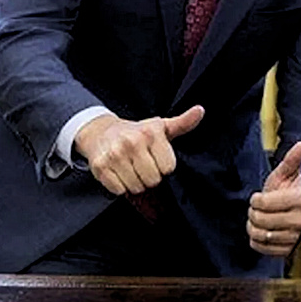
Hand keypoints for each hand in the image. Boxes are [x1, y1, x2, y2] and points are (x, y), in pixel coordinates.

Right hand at [74, 105, 203, 194]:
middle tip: (143, 165)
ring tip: (131, 169)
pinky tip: (119, 173)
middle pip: (153, 179)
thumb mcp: (161, 126)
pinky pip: (119, 190)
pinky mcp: (100, 167)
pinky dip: (120, 186)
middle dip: (150, 176)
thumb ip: (183, 122)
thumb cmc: (136, 132)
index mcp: (151, 132)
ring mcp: (114, 154)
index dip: (164, 166)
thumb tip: (200, 111)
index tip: (157, 159)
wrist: (101, 132)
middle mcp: (132, 142)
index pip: (168, 168)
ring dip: (135, 182)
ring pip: (136, 187)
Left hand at [247, 140, 300, 256]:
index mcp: (300, 200)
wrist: (297, 207)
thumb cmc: (288, 188)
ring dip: (254, 227)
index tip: (259, 196)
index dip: (256, 199)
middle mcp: (300, 220)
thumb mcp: (286, 172)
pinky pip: (262, 249)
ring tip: (260, 219)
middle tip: (258, 208)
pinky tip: (262, 231)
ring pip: (261, 235)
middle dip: (254, 213)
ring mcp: (295, 236)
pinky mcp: (288, 250)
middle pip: (261, 220)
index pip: (264, 203)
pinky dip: (257, 241)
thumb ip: (292, 159)